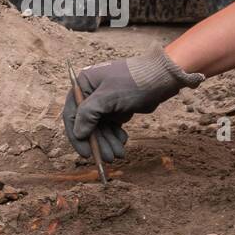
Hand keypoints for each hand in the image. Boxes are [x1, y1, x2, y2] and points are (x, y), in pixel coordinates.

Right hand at [62, 48, 203, 161]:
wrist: (162, 76)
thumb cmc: (133, 82)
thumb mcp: (107, 97)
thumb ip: (89, 114)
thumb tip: (78, 133)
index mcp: (83, 84)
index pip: (72, 114)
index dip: (77, 136)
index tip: (86, 153)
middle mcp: (90, 92)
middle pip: (87, 124)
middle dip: (98, 142)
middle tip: (108, 158)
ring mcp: (104, 101)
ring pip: (100, 127)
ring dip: (108, 142)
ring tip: (119, 154)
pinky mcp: (116, 107)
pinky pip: (111, 126)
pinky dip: (115, 136)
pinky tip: (123, 142)